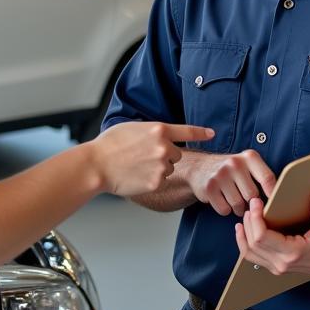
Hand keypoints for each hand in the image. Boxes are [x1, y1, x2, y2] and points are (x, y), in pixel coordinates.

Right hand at [89, 122, 214, 196]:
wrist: (97, 165)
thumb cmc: (109, 145)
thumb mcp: (132, 127)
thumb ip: (151, 130)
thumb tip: (161, 135)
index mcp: (158, 129)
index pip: (187, 131)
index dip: (201, 133)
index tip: (212, 134)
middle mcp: (164, 146)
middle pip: (177, 154)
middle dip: (165, 156)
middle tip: (143, 157)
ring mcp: (161, 165)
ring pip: (169, 169)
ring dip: (158, 169)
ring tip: (136, 166)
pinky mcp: (156, 182)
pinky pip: (161, 181)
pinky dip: (151, 180)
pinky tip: (136, 176)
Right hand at [179, 149, 275, 215]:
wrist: (199, 168)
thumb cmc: (231, 171)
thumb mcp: (247, 165)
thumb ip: (263, 176)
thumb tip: (281, 199)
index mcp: (249, 157)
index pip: (268, 178)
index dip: (273, 194)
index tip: (276, 205)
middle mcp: (234, 163)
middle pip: (252, 195)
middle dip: (250, 202)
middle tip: (246, 200)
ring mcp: (220, 175)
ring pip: (238, 205)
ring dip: (238, 208)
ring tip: (234, 200)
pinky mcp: (209, 187)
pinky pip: (224, 210)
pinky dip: (225, 210)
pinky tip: (222, 200)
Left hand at [234, 188, 309, 278]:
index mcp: (293, 252)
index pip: (261, 238)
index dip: (255, 218)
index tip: (256, 202)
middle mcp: (282, 263)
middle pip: (252, 244)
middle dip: (249, 221)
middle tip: (252, 203)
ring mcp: (278, 268)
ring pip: (249, 253)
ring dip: (243, 234)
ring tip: (246, 216)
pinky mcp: (276, 268)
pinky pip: (254, 258)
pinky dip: (245, 244)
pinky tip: (245, 231)